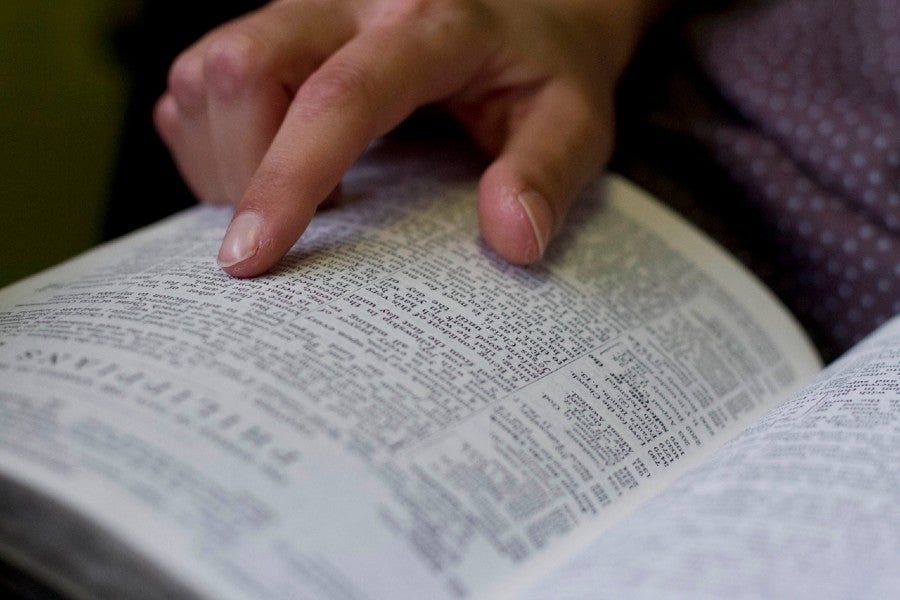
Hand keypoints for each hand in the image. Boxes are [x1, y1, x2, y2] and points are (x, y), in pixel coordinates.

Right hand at [154, 0, 665, 276]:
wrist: (530, 9)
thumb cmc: (544, 70)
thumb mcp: (574, 121)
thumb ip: (546, 174)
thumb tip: (512, 240)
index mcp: (428, 24)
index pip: (341, 97)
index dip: (288, 179)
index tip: (250, 258)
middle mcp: (349, 2)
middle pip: (239, 67)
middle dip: (243, 170)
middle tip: (294, 229)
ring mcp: (304, 10)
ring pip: (205, 73)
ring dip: (223, 158)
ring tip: (289, 199)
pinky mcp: (277, 28)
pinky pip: (199, 83)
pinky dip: (212, 144)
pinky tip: (267, 170)